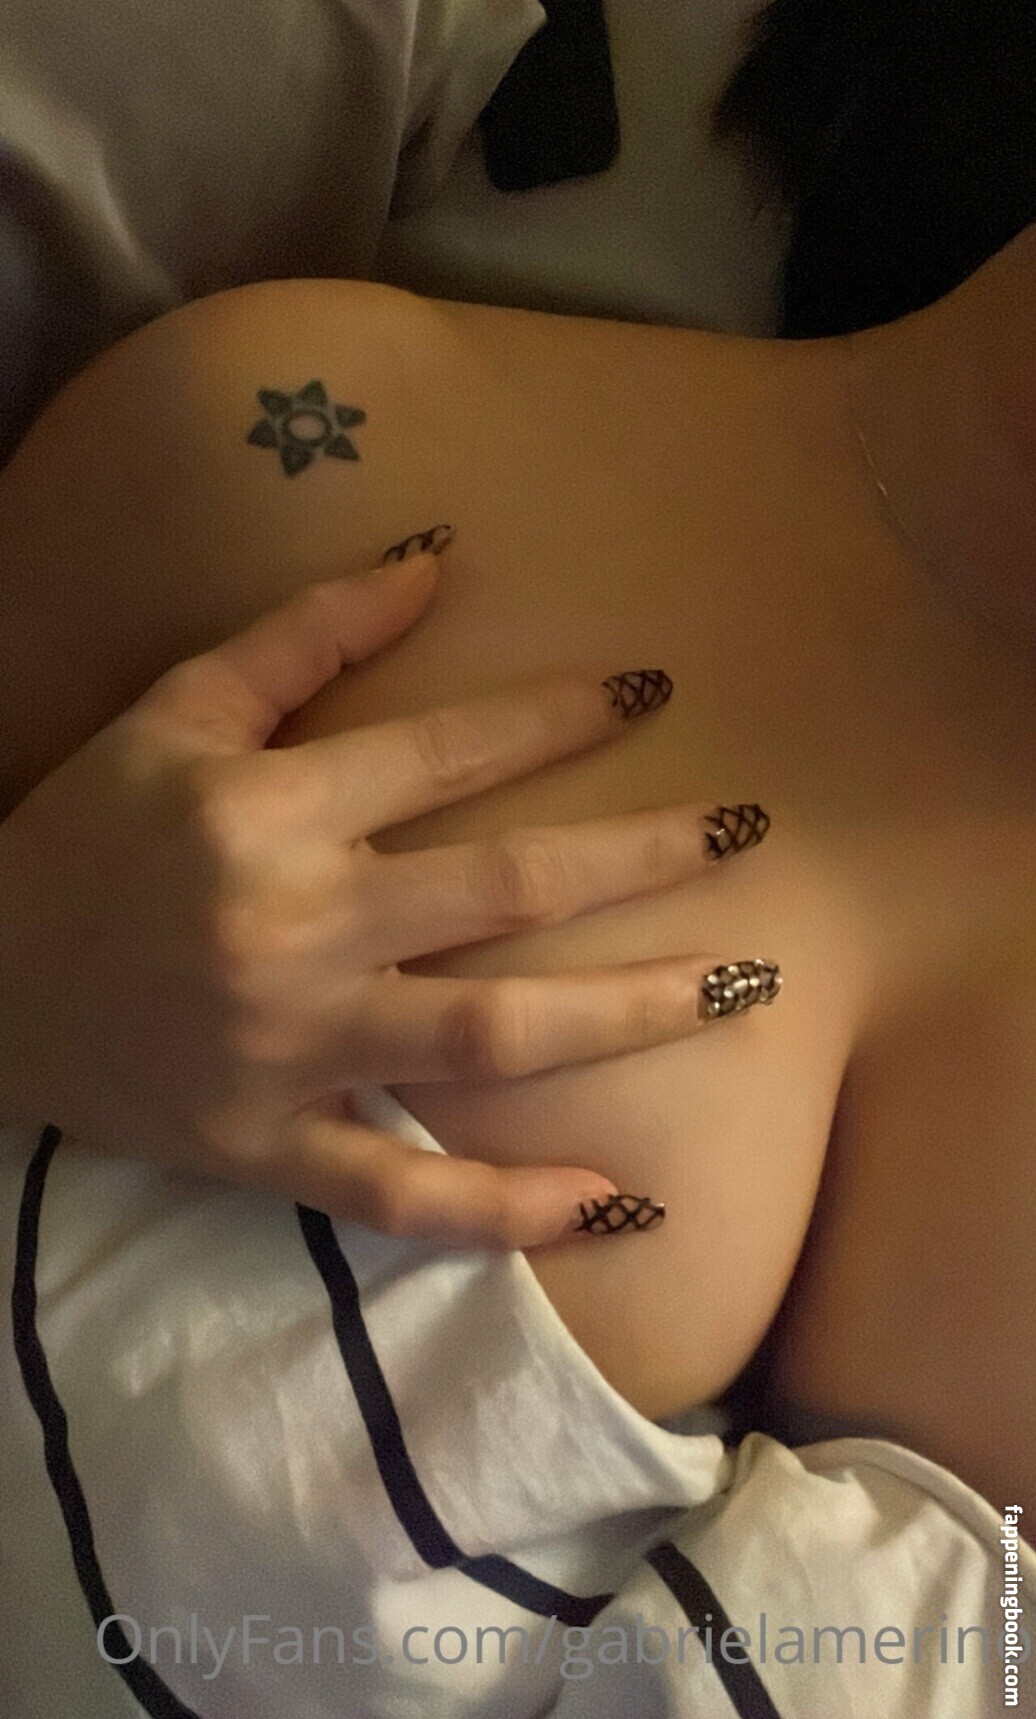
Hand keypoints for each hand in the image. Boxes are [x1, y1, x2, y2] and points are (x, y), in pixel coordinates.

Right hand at [0, 545, 736, 1246]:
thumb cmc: (84, 835)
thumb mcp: (175, 713)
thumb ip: (303, 634)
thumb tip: (435, 555)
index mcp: (270, 813)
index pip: (447, 753)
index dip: (560, 715)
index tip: (654, 691)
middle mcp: (297, 930)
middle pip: (506, 889)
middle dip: (641, 853)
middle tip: (751, 829)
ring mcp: (291, 1051)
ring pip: (489, 1035)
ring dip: (626, 1011)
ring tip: (739, 986)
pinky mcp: (270, 1148)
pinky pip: (401, 1193)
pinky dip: (503, 1208)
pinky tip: (608, 1202)